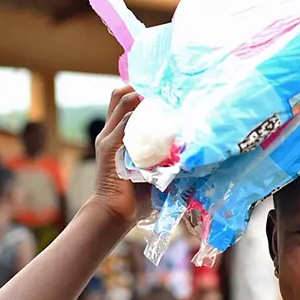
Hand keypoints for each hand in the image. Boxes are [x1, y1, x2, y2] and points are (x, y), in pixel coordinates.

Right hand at [90, 86, 151, 224]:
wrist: (115, 211)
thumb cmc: (135, 194)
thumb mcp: (150, 167)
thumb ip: (161, 154)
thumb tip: (190, 149)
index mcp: (118, 136)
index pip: (125, 103)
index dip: (140, 92)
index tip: (162, 91)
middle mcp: (110, 132)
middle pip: (120, 95)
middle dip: (139, 87)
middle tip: (162, 89)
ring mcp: (109, 137)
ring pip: (122, 102)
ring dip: (140, 96)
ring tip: (160, 96)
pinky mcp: (110, 147)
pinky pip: (124, 123)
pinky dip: (137, 115)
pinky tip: (153, 113)